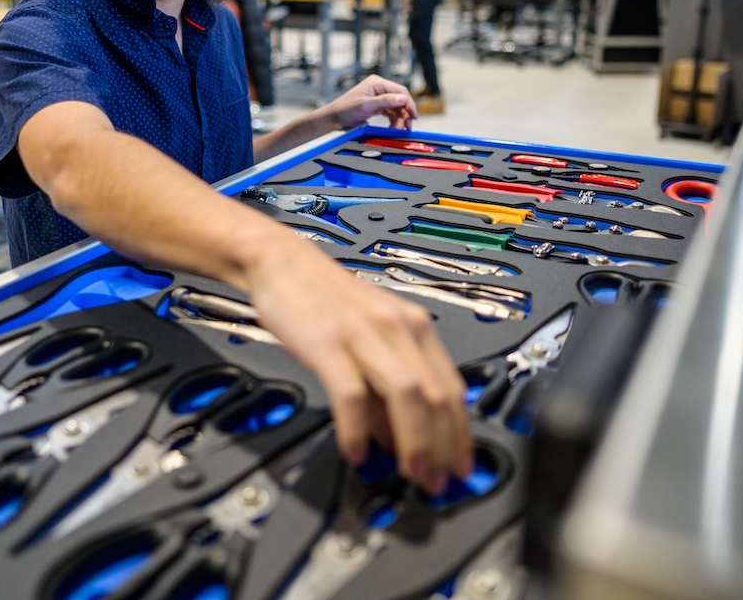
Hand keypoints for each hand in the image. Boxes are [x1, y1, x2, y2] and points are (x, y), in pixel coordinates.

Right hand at [245, 236, 472, 493]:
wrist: (281, 262)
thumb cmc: (324, 300)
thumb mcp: (371, 336)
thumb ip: (387, 385)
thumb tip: (399, 438)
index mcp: (414, 326)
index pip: (452, 388)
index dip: (460, 434)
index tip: (460, 465)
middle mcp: (397, 327)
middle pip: (436, 395)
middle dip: (442, 447)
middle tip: (438, 481)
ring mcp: (364, 334)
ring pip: (407, 395)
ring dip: (414, 442)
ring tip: (409, 473)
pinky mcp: (329, 343)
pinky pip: (353, 394)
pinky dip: (358, 429)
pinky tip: (356, 451)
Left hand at [320, 74, 418, 130]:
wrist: (333, 119)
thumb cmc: (345, 110)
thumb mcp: (366, 106)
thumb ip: (385, 101)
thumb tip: (404, 98)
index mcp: (377, 83)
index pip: (400, 91)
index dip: (409, 103)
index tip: (413, 116)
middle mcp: (379, 88)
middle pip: (399, 100)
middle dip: (404, 114)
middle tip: (407, 128)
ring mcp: (377, 97)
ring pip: (396, 108)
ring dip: (399, 119)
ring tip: (399, 130)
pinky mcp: (376, 106)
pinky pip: (390, 112)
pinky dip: (393, 121)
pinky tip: (393, 128)